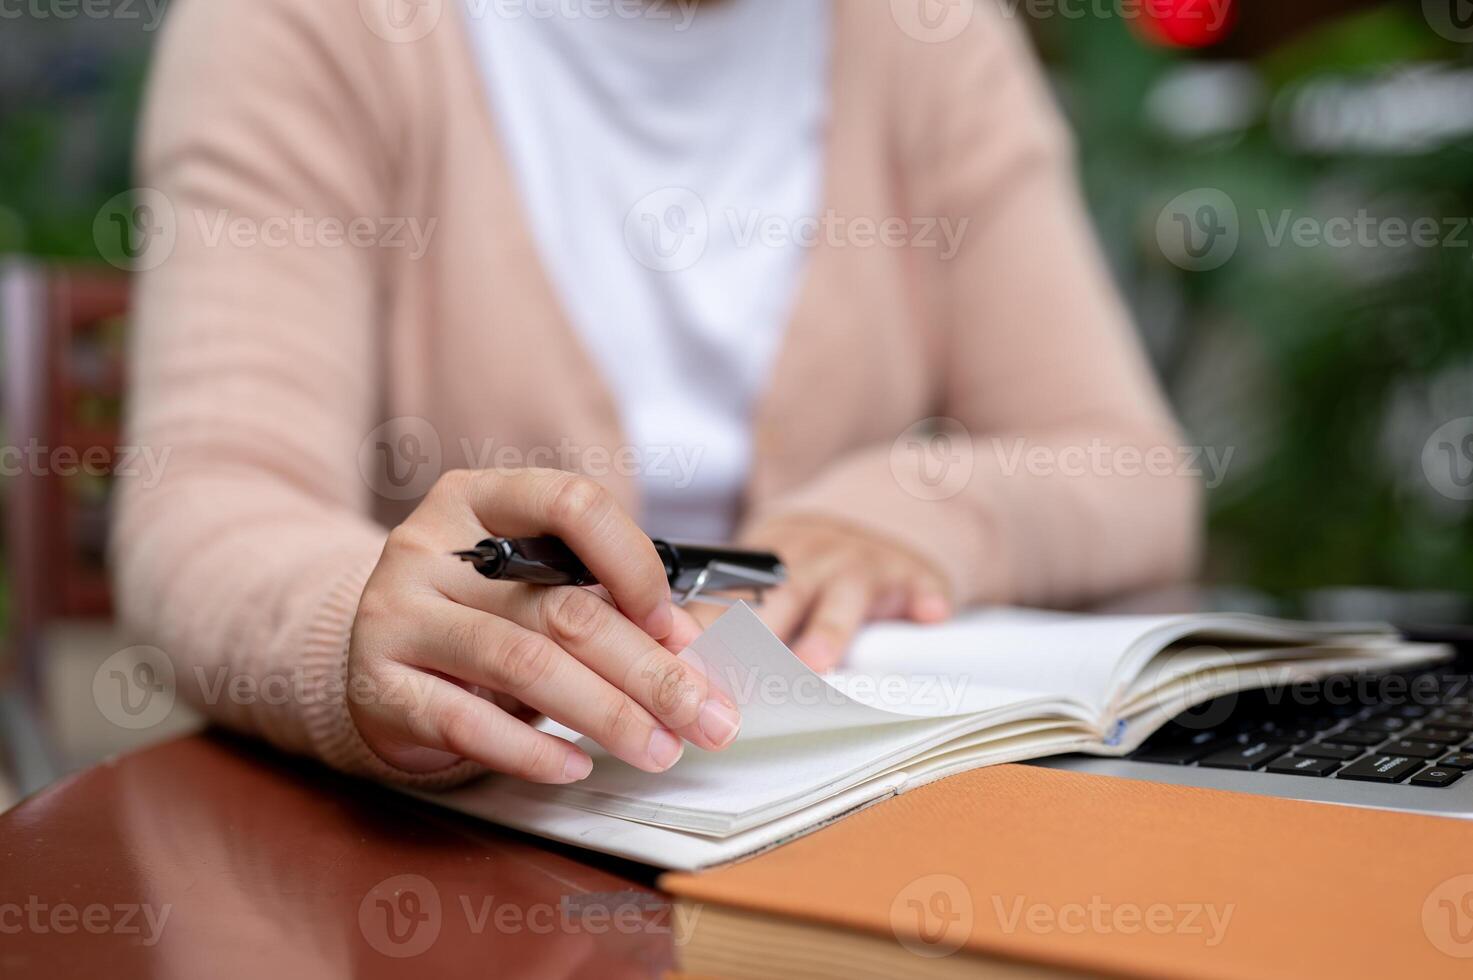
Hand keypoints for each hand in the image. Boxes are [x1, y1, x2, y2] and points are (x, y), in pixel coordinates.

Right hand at [347, 469, 738, 783]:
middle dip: (650, 670)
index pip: (569, 505)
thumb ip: (613, 602)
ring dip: (607, 714)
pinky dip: (533, 751)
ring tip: (658, 748)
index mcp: (479, 499)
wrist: (373, 658)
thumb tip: (702, 644)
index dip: (633, 563)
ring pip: (523, 663)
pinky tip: (576, 767)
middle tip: (705, 717)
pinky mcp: (375, 685)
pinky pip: (468, 723)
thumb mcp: (537, 587)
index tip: (675, 627)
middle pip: (561, 606)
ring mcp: (395, 613)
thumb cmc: (478, 615)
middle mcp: (430, 546)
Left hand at [696, 516, 951, 670]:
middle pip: (777, 599)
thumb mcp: (762, 572)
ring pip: (842, 596)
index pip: (723, 602)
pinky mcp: (912, 573)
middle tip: (736, 678)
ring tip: (816, 663)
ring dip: (829, 629)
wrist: (884, 513)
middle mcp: (808, 559)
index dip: (704, 635)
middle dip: (756, 639)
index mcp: (761, 565)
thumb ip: (721, 611)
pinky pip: (920, 585)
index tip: (686, 671)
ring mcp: (861, 564)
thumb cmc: (808, 566)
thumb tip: (668, 668)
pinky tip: (931, 613)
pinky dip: (925, 599)